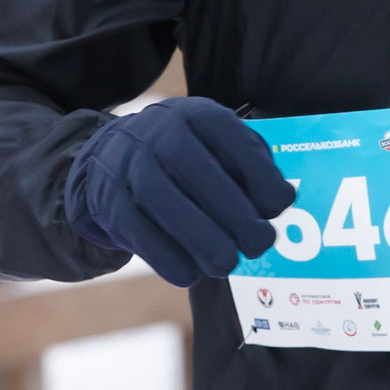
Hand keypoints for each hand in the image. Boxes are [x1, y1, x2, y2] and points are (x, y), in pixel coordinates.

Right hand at [64, 97, 298, 287]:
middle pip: (195, 170)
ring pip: (161, 199)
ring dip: (199, 237)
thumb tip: (281, 201)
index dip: (260, 176)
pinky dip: (164, 256)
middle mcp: (160, 132)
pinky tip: (190, 274)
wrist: (112, 156)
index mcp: (197, 115)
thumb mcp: (218, 145)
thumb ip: (251, 167)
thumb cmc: (186, 157)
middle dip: (233, 212)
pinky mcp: (108, 198)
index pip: (232, 139)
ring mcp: (129, 164)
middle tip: (259, 244)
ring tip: (227, 263)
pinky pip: (135, 228)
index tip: (280, 207)